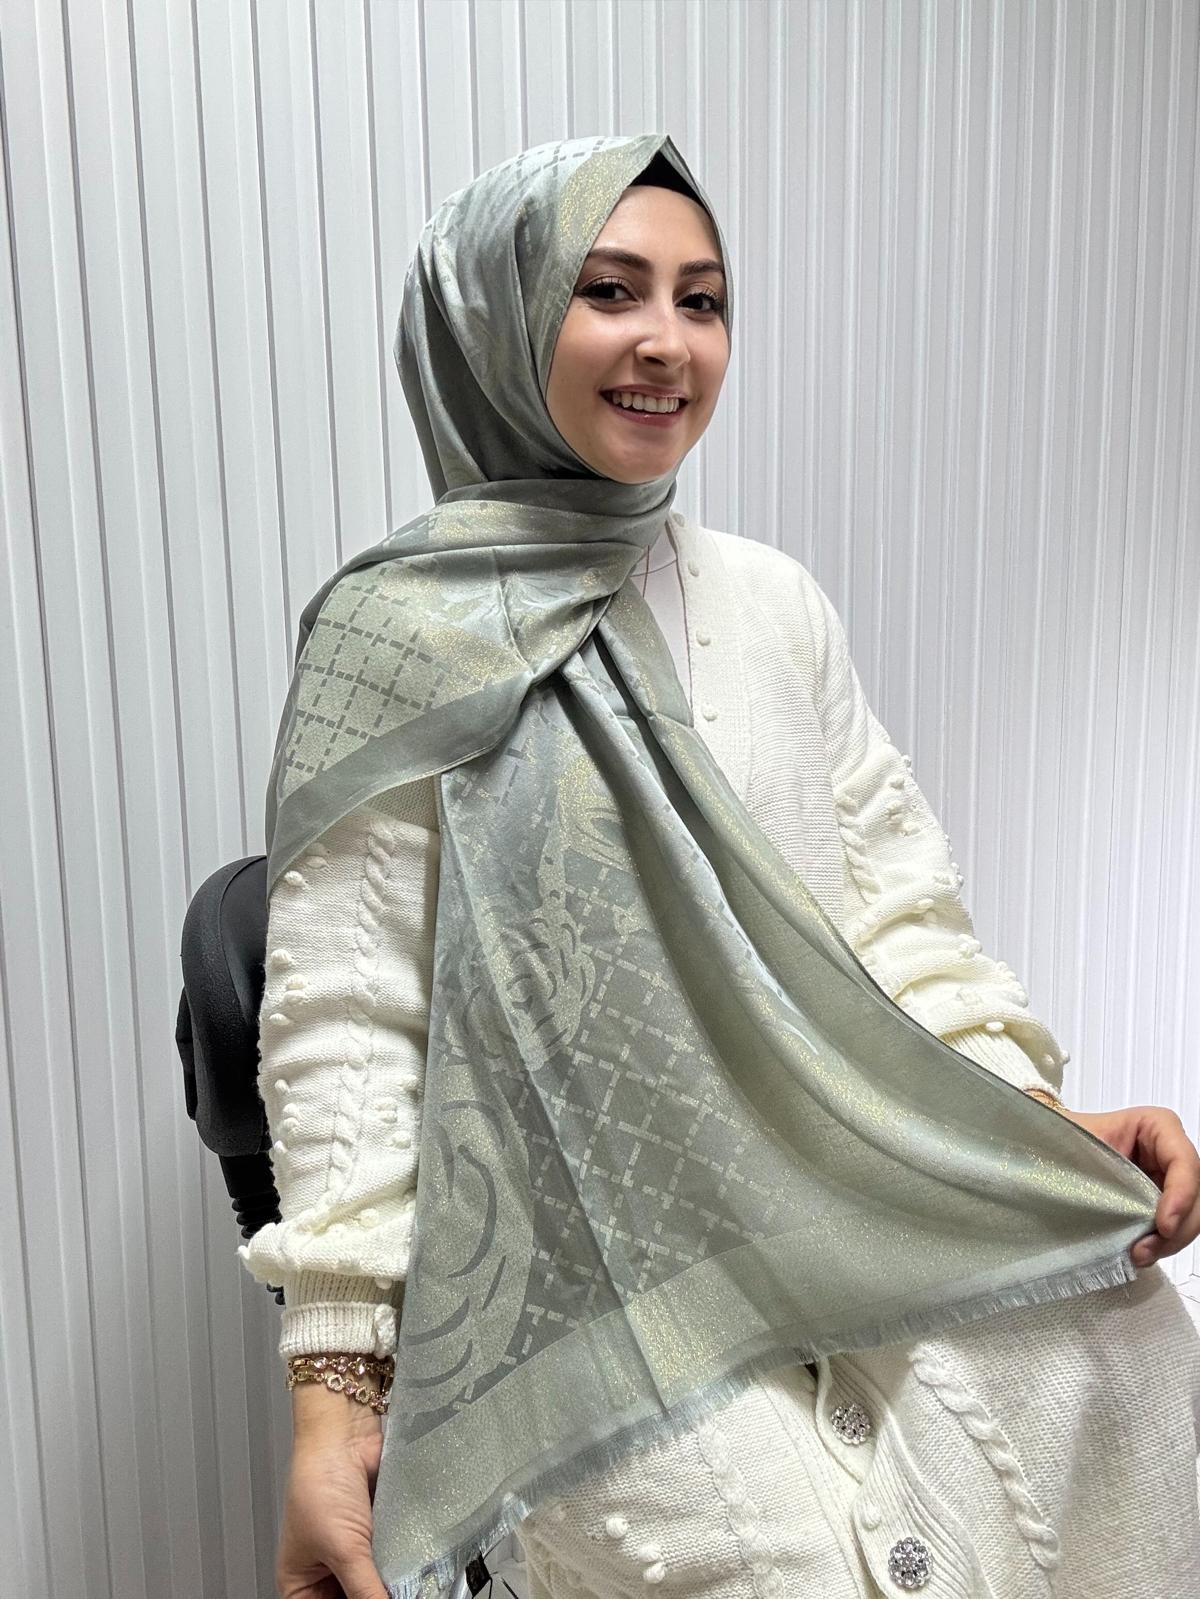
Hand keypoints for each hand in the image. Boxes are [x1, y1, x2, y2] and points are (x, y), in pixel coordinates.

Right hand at [277, 1387, 388, 1598]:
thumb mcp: (342, 1548)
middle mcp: (328, 1570)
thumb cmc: (320, 1479)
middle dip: (375, 1595)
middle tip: (399, 1591)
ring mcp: (356, 1550)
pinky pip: (396, 1558)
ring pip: (379, 1582)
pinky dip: (406, 1562)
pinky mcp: (380, 1531)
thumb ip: (366, 1589)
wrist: (345, 1432)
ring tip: (408, 1581)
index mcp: (301, 1584)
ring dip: (393, 1581)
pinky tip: (415, 1565)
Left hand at [1058, 1104, 1199, 1269]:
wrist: (1054, 1152)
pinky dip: (1161, 1244)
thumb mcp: (1078, 1140)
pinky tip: (1139, 1252)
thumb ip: (1095, 1158)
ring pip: (1189, 1216)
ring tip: (1138, 1254)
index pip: (1183, 1160)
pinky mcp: (1161, 1203)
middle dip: (1177, 1227)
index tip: (1162, 1224)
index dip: (1182, 1193)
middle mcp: (1169, 1153)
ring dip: (1169, 1241)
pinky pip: (1174, 1227)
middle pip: (1195, 1194)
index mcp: (1156, 1126)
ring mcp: (1169, 1180)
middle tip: (1145, 1249)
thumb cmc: (1068, 1137)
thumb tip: (1097, 1185)